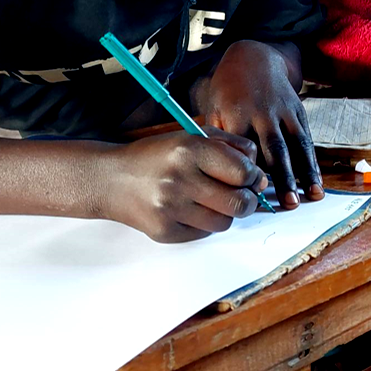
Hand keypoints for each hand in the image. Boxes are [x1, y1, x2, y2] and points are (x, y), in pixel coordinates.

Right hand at [105, 129, 268, 242]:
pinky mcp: (165, 232)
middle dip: (248, 200)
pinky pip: (203, 234)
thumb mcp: (192, 137)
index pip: (243, 172)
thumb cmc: (157, 156)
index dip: (254, 176)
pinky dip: (204, 224)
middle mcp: (180, 180)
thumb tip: (260, 174)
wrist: (110, 180)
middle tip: (243, 195)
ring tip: (212, 201)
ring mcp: (170, 209)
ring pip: (224, 223)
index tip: (250, 177)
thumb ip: (231, 146)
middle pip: (239, 203)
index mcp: (189, 150)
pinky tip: (190, 209)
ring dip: (226, 214)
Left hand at [203, 41, 320, 208]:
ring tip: (309, 197)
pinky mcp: (298, 111)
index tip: (252, 197)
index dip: (248, 174)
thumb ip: (218, 141)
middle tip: (287, 204)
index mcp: (237, 113)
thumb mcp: (214, 109)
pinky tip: (316, 183)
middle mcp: (263, 111)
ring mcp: (283, 111)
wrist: (253, 58)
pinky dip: (312, 163)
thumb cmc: (228, 92)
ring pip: (296, 145)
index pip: (243, 149)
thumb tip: (221, 176)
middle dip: (282, 178)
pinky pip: (306, 139)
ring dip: (303, 173)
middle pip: (274, 149)